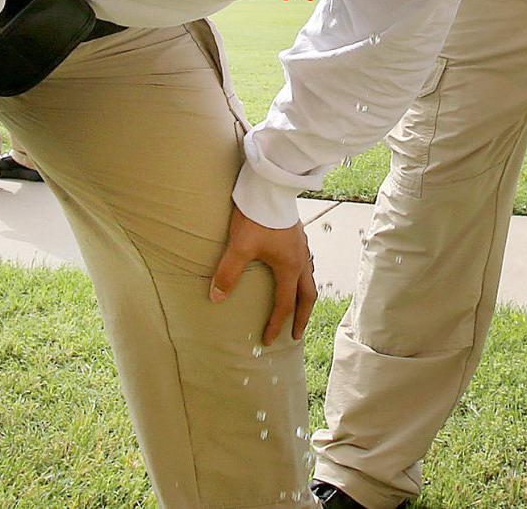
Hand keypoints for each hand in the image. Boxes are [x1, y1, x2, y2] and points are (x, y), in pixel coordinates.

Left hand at [211, 204, 316, 345]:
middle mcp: (301, 259)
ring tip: (299, 305)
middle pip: (307, 295)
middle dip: (302, 317)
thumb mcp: (240, 246)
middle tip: (296, 334)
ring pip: (310, 278)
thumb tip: (216, 298)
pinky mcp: (298, 234)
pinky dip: (302, 276)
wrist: (271, 185)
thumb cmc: (257, 216)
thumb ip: (228, 272)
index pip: (285, 304)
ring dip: (305, 296)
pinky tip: (293, 271)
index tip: (268, 340)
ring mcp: (302, 245)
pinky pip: (306, 262)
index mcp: (289, 267)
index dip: (276, 324)